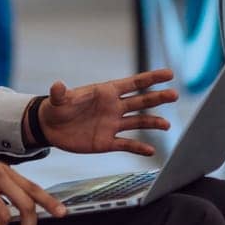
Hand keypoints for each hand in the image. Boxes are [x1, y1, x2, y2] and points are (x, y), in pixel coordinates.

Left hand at [36, 69, 176, 156]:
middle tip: (174, 95)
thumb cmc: (56, 108)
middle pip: (141, 102)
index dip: (151, 78)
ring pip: (138, 123)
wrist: (50, 128)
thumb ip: (59, 93)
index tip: (169, 74)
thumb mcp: (57, 99)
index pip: (133, 84)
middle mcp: (113, 107)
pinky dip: (138, 147)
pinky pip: (127, 144)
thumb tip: (57, 85)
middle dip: (157, 98)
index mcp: (105, 92)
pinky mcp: (107, 142)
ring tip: (167, 125)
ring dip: (153, 123)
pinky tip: (151, 150)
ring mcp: (112, 125)